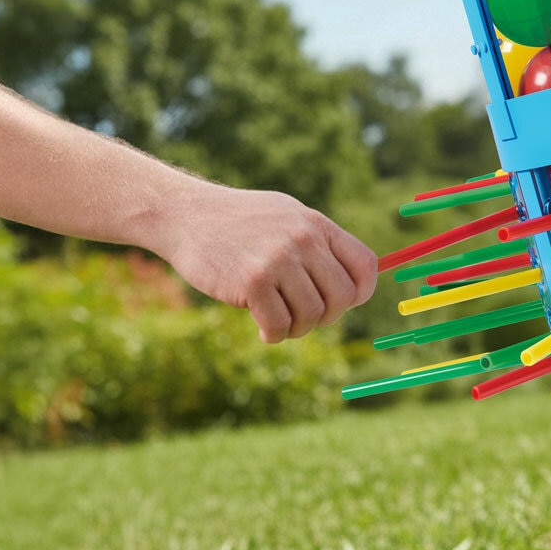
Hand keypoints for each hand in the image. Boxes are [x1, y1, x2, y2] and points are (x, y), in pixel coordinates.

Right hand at [150, 178, 376, 342]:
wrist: (186, 215)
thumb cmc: (237, 222)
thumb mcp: (285, 216)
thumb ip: (317, 244)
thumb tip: (353, 287)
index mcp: (315, 224)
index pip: (365, 265)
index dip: (359, 294)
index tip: (339, 304)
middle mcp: (303, 239)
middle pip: (342, 298)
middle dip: (325, 317)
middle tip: (302, 316)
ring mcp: (279, 259)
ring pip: (312, 316)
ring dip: (297, 328)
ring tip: (278, 321)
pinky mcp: (253, 281)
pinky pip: (280, 325)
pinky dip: (274, 334)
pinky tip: (262, 327)